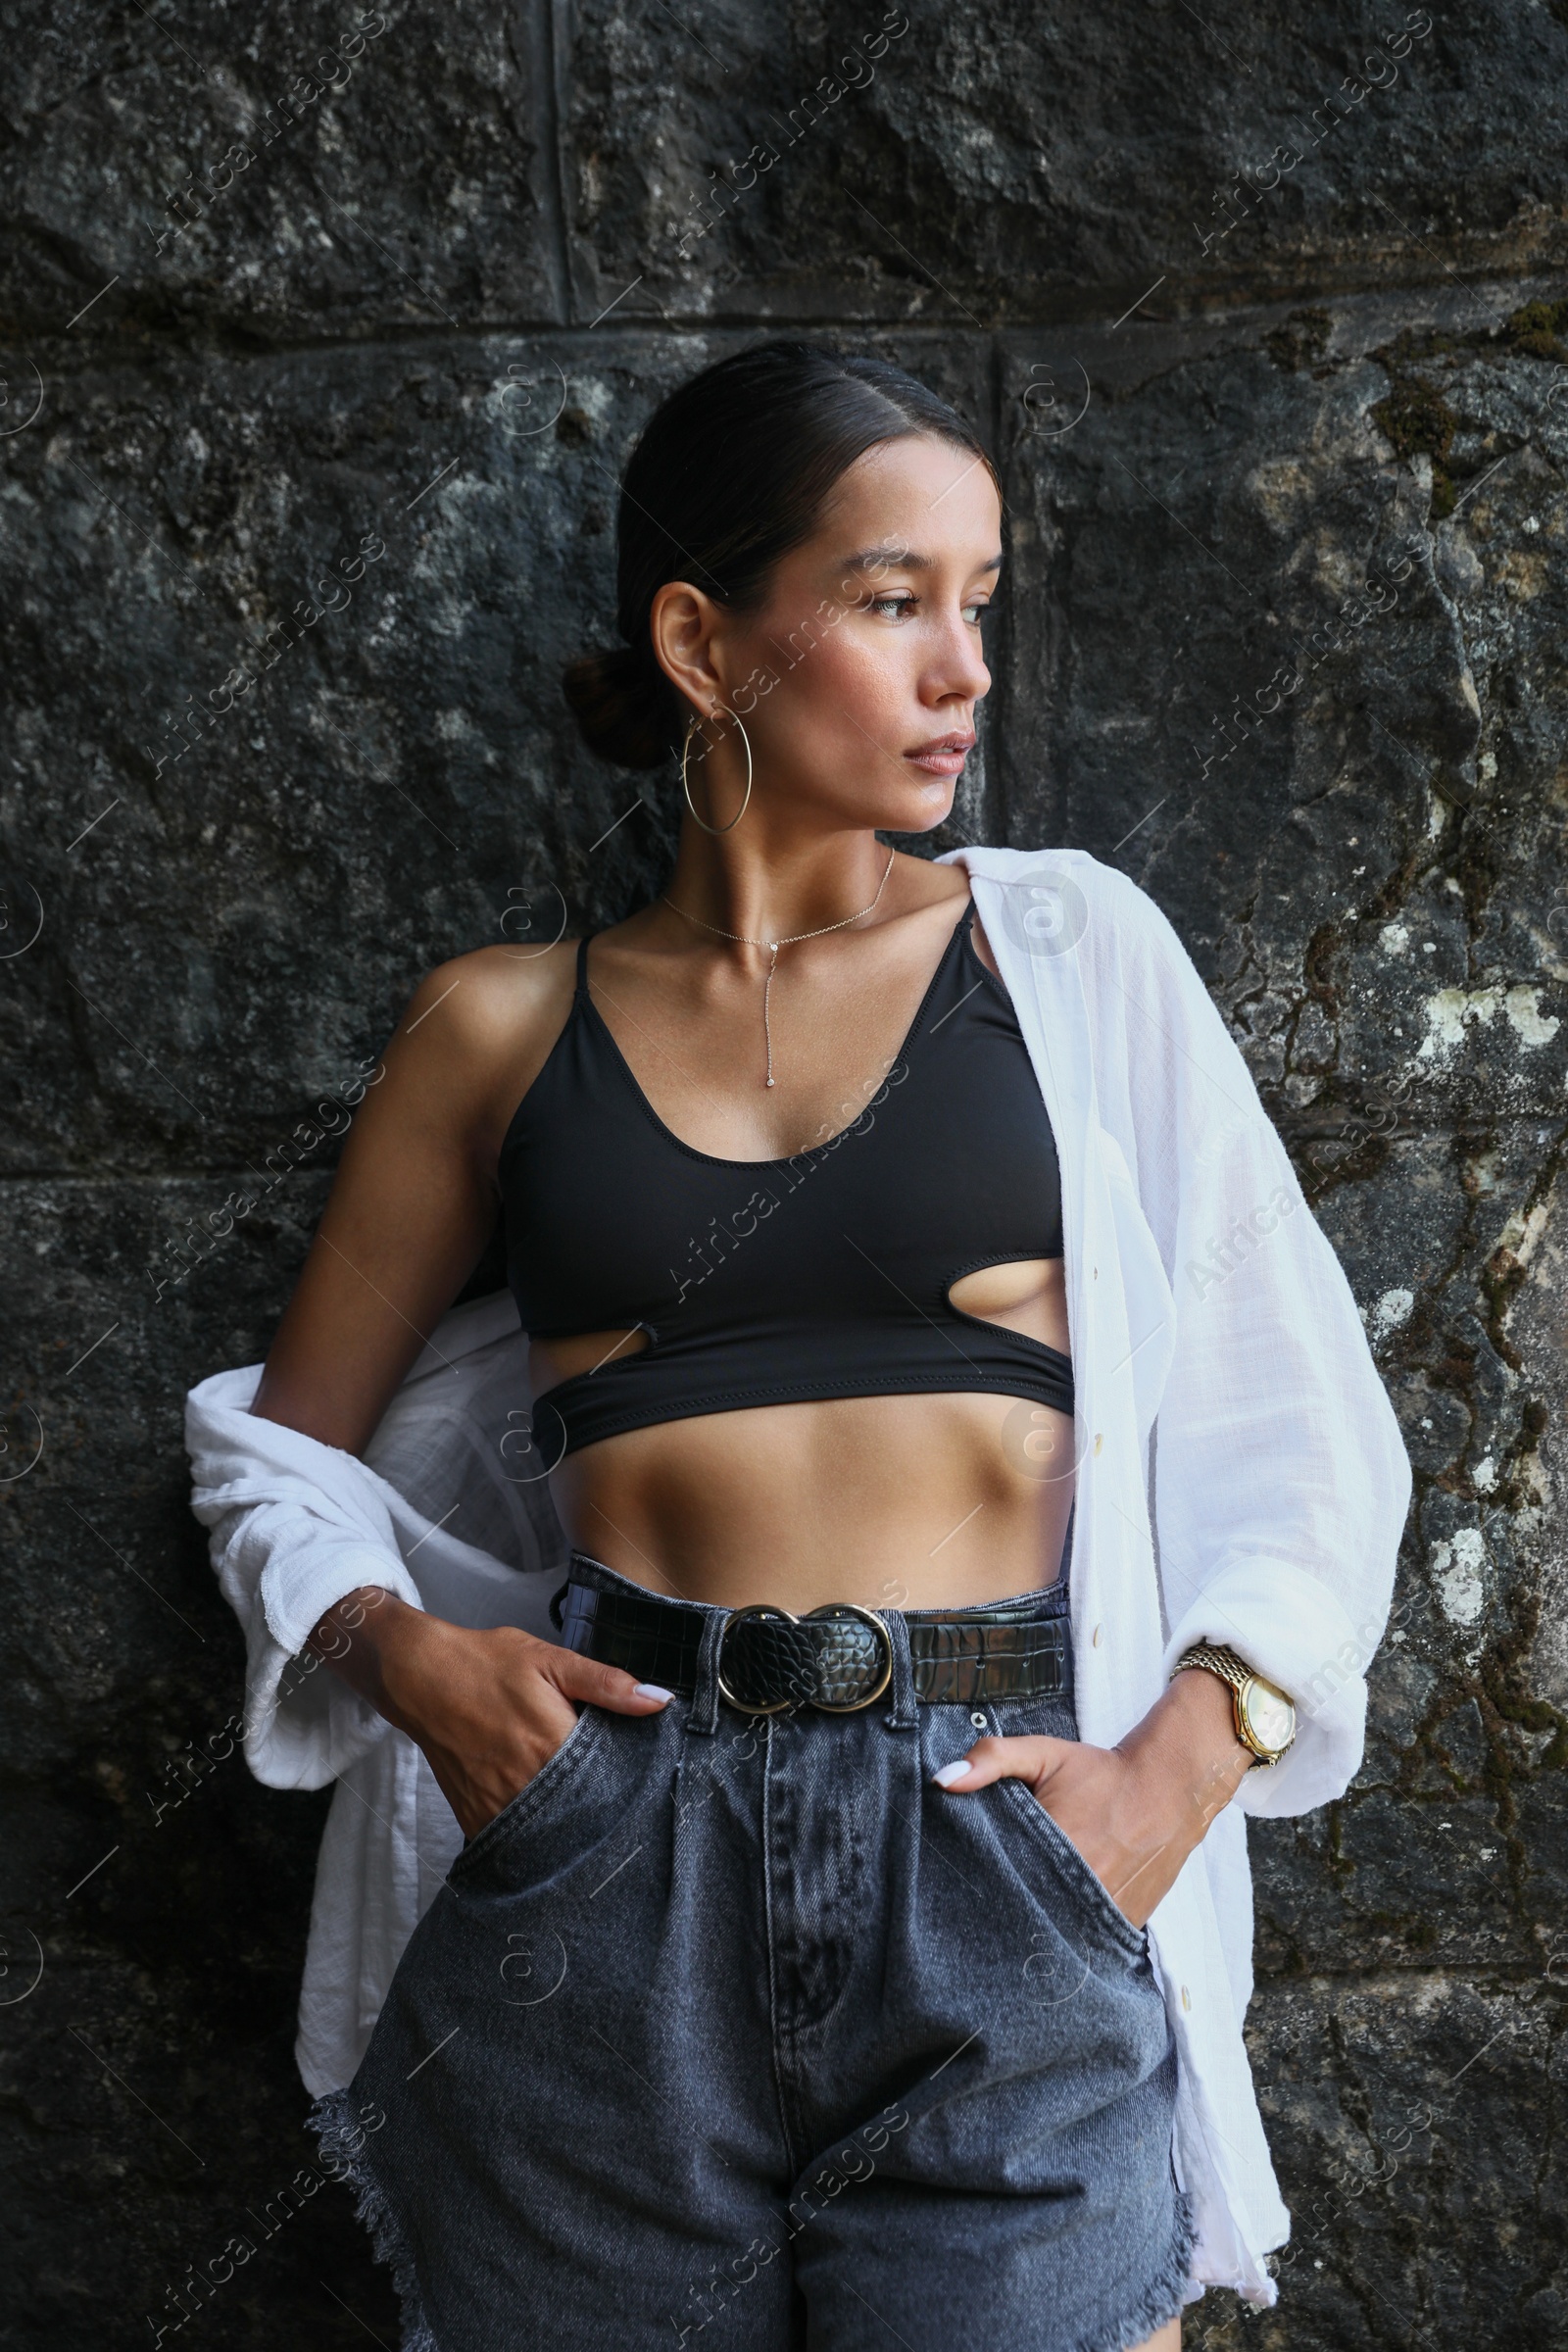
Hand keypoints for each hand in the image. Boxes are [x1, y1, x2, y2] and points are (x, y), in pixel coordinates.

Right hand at [306, 1590, 672, 1839]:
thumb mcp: (550, 1659)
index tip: (641, 1787)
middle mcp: (527, 1782)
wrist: (420, 1677)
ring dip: (568, 1826)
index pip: (610, 1784)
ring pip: (549, 1834)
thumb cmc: (488, 1663)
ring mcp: (498, 1805)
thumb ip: (607, 1684)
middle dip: (601, 1812)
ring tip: (584, 1813)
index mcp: (554, 1743)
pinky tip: (545, 1819)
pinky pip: (514, 1840)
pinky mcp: (475, 1817)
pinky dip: (532, 1834)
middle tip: (616, 1804)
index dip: (628, 1788)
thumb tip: (661, 1701)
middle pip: (582, 1815)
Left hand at [932, 1665, 1256, 1929]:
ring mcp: (1106, 1912)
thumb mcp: (1044, 1754)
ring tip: (1019, 1920)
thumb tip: (943, 1781)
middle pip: (1025, 1916)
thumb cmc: (1100, 1772)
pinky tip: (1054, 1925)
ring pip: (1056, 1935)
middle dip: (1003, 1915)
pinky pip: (1086, 1942)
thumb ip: (992, 1759)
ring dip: (1036, 1929)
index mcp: (1055, 1847)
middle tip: (982, 1916)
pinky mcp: (1125, 1924)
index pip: (999, 1887)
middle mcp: (1082, 1887)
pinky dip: (1069, 1935)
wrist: (1168, 1788)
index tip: (961, 1894)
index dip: (978, 1892)